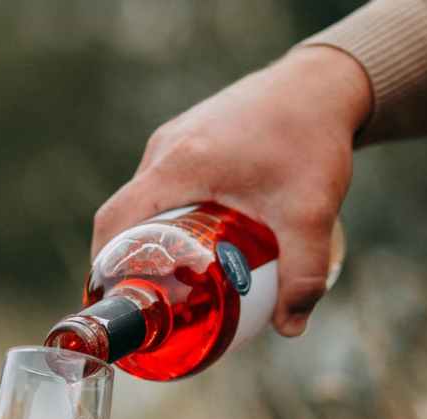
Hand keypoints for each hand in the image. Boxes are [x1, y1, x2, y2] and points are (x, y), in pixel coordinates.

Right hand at [92, 45, 371, 336]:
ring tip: (171, 279)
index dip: (103, 265)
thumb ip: (303, 273)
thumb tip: (290, 327)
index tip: (113, 302)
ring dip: (150, 238)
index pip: (115, 221)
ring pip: (145, 199)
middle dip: (129, 261)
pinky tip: (194, 241)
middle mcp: (167, 149)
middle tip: (150, 303)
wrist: (323, 83)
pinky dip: (167, 215)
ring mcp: (175, 139)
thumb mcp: (310, 213)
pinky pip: (163, 184)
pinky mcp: (190, 137)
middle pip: (125, 215)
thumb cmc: (312, 137)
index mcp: (179, 166)